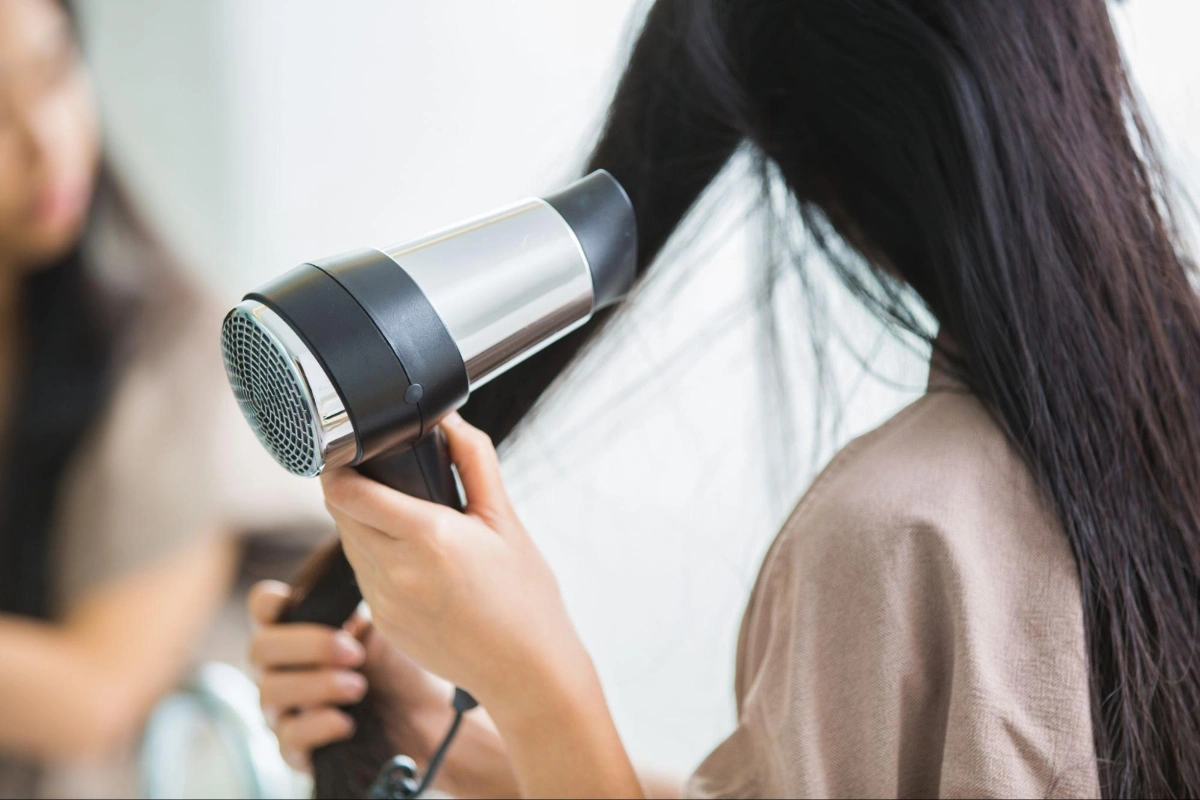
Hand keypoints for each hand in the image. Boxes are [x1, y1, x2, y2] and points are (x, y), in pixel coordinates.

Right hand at [247, 580, 447, 772]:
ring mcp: (284, 709)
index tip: (298, 603)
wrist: (429, 719)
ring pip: (270, 692)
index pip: (261, 606)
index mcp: (299, 630)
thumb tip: (352, 567)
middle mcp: (282, 668)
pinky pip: (288, 738)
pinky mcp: (297, 750)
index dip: (270, 602)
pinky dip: (318, 726)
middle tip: (354, 652)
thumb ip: (355, 605)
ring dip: (318, 685)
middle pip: (259, 648)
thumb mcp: (384, 626)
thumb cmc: (402, 666)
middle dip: (308, 646)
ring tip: (359, 686)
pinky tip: (347, 723)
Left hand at [320, 413, 597, 718]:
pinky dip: (376, 559)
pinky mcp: (382, 624)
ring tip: (400, 518)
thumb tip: (451, 420)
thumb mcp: (506, 520)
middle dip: (352, 491)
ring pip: (350, 545)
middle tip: (380, 478)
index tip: (346, 453)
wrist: (527, 670)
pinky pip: (363, 577)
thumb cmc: (525, 597)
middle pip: (341, 515)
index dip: (338, 467)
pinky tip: (412, 560)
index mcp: (429, 537)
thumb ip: (475, 462)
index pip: (349, 492)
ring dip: (362, 525)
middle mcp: (397, 570)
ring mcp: (384, 602)